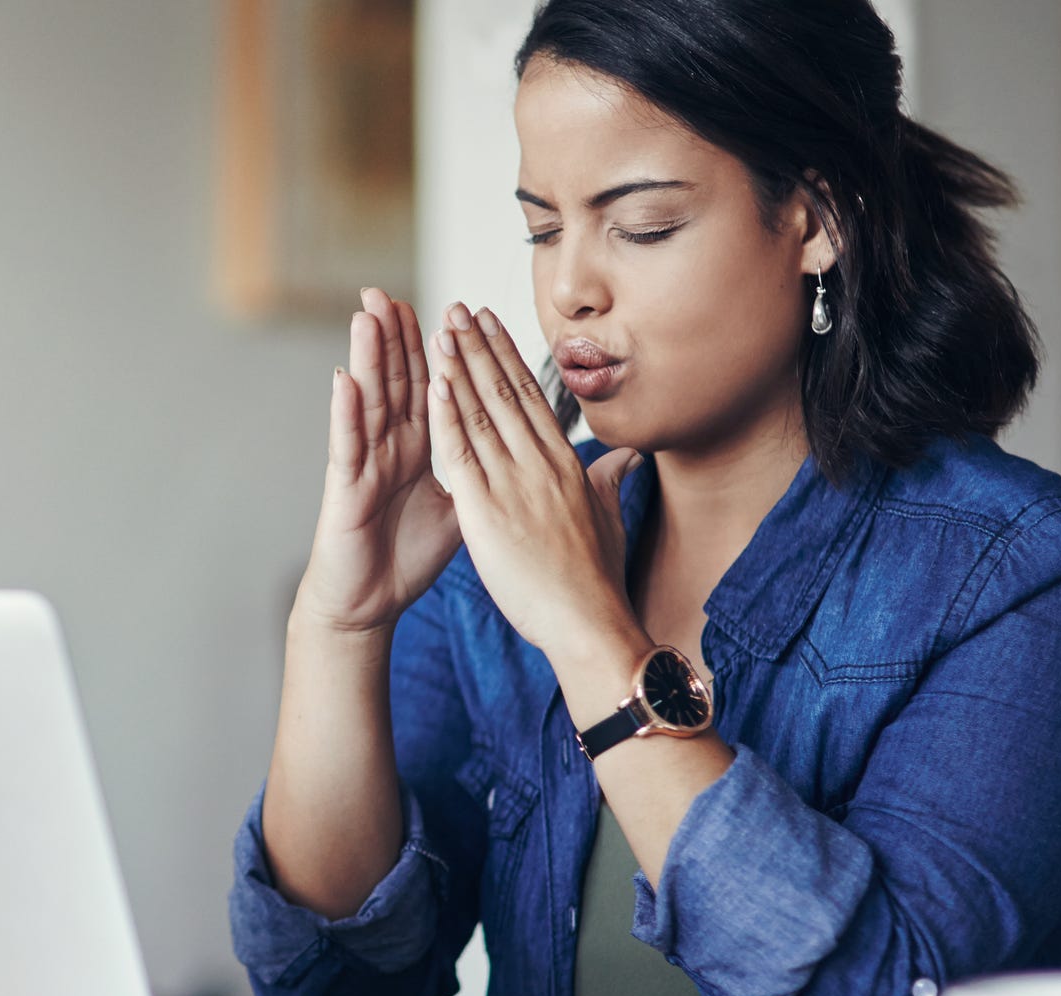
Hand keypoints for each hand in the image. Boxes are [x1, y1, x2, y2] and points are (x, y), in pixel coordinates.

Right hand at [290, 288, 463, 634]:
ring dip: (367, 355)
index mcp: (419, 447)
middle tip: (388, 290)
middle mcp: (388, 447)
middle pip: (395, 380)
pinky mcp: (346, 489)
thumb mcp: (463, 510)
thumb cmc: (407, 556)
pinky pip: (347, 444)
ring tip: (368, 313)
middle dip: (394, 335)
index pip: (432, 386)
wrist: (369, 601)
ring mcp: (364, 463)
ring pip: (368, 399)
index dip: (442, 349)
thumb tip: (530, 458)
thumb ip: (490, 475)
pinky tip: (344, 378)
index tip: (451, 309)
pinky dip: (346, 411)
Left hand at [422, 302, 645, 658]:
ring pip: (480, 412)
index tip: (490, 324)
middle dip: (479, 346)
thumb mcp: (608, 521)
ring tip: (440, 328)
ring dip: (458, 366)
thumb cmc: (597, 582)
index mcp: (565, 465)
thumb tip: (627, 457)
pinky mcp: (485, 508)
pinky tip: (433, 382)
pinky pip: (460, 450)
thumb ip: (609, 482)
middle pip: (504, 393)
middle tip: (457, 308)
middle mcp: (540, 464)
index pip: (531, 399)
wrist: (588, 623)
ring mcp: (513, 483)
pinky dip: (446, 413)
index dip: (507, 358)